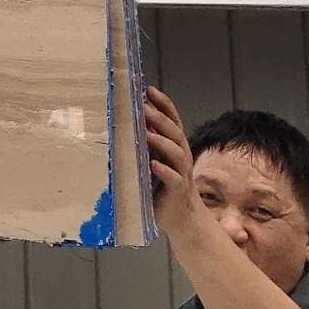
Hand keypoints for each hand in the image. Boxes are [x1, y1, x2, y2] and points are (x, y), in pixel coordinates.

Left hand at [146, 85, 201, 238]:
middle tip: (143, 107)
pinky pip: (174, 179)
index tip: (149, 90)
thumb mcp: (154, 158)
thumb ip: (147, 141)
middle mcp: (181, 156)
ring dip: (162, 142)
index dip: (163, 105)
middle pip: (175, 133)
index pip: (173, 120)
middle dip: (160, 119)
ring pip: (177, 154)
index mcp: (174, 146)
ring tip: (147, 133)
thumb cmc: (162, 184)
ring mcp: (181, 173)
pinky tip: (153, 165)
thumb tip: (127, 118)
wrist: (181, 218)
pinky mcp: (177, 191)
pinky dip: (164, 171)